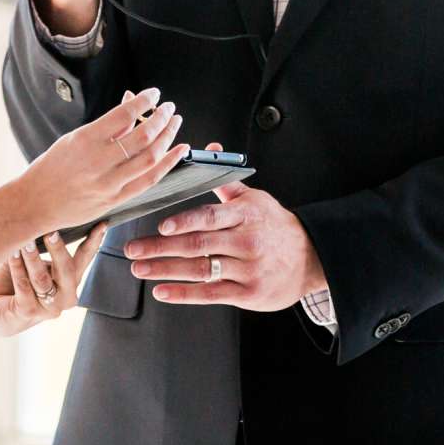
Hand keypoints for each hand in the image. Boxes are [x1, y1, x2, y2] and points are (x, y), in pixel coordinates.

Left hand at [0, 231, 101, 342]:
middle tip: (51, 231)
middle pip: (68, 270)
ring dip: (33, 258)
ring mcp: (49, 308)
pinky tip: (11, 254)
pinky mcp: (28, 313)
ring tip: (25, 242)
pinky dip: (17, 268)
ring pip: (43, 279)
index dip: (94, 241)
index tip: (101, 223)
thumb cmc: (11, 280)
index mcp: (70, 280)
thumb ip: (37, 243)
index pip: (85, 258)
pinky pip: (24, 287)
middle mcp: (65, 296)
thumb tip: (37, 217)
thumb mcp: (28, 258)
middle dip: (59, 249)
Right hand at [26, 87, 186, 232]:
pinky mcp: (115, 200)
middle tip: (169, 107)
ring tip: (175, 123)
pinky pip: (149, 180)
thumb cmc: (50, 168)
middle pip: (143, 136)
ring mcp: (108, 183)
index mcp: (85, 140)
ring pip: (150, 158)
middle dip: (161, 118)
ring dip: (168, 137)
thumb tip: (131, 104)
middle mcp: (98, 162)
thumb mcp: (73, 139)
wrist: (34, 203)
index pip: (124, 114)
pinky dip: (167, 163)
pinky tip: (178, 151)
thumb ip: (106, 125)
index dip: (144, 101)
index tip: (154, 94)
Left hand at [125, 161, 326, 312]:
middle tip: (133, 249)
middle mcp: (245, 242)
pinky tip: (163, 291)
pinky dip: (183, 294)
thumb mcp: (256, 199)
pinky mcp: (248, 293)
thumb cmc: (276, 227)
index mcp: (245, 215)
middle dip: (160, 248)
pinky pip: (210, 294)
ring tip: (140, 268)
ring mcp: (247, 269)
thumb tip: (211, 150)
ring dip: (165, 270)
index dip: (183, 222)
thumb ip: (228, 181)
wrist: (310, 258)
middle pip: (197, 245)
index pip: (210, 217)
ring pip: (200, 270)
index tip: (161, 226)